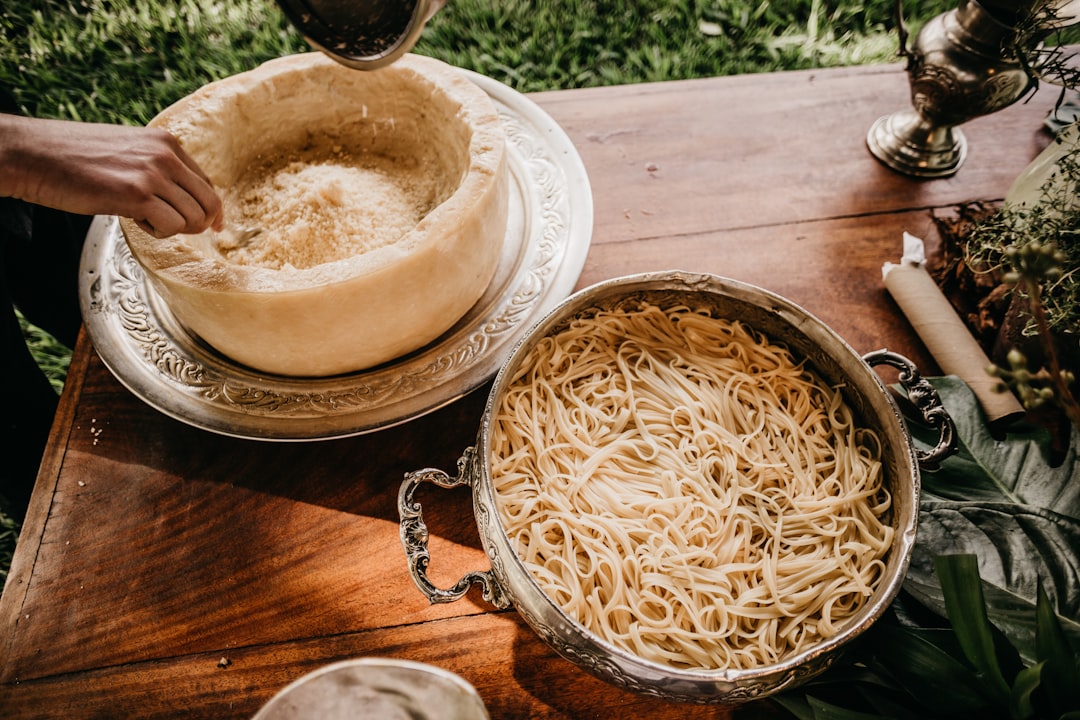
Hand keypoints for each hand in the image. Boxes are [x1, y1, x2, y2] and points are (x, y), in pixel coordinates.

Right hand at [0, 114, 222, 236]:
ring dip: (171, 228)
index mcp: (167, 142)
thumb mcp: (128, 152)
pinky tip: (134, 220)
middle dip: (197, 224)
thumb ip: (158, 168)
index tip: (212, 226)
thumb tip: (186, 198)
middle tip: (170, 227)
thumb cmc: (75, 159)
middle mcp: (166, 155)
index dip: (211, 210)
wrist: (34, 155)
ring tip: (142, 217)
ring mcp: (153, 173)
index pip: (207, 184)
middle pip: (210, 203)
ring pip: (193, 218)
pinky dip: (158, 233)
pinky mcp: (137, 193)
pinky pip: (172, 227)